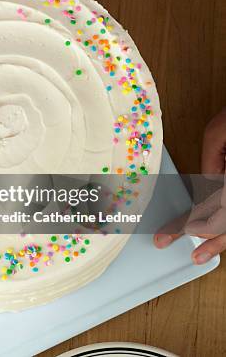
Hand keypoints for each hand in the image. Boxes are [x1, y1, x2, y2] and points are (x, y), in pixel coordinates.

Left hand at [154, 108, 225, 263]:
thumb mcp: (218, 131)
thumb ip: (210, 163)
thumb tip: (207, 187)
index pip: (211, 213)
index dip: (186, 228)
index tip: (165, 237)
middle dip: (206, 241)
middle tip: (183, 252)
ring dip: (223, 238)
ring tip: (204, 253)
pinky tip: (220, 232)